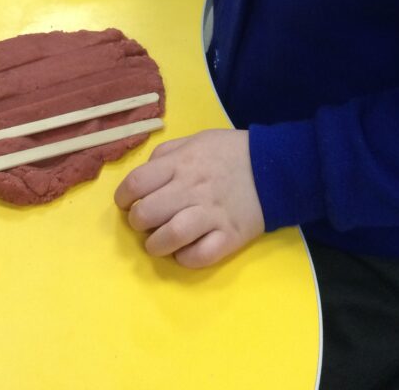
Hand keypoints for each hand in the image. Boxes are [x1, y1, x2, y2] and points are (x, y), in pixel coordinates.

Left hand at [114, 129, 264, 268]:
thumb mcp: (197, 140)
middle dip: (137, 222)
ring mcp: (211, 215)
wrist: (275, 166)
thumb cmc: (231, 152)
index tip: (126, 203)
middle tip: (144, 222)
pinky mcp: (229, 236)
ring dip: (156, 244)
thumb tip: (144, 174)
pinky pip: (200, 256)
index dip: (123, 197)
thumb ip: (168, 153)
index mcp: (182, 164)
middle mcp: (192, 189)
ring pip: (170, 236)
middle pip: (147, 212)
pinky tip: (184, 252)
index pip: (137, 182)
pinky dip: (185, 259)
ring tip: (158, 242)